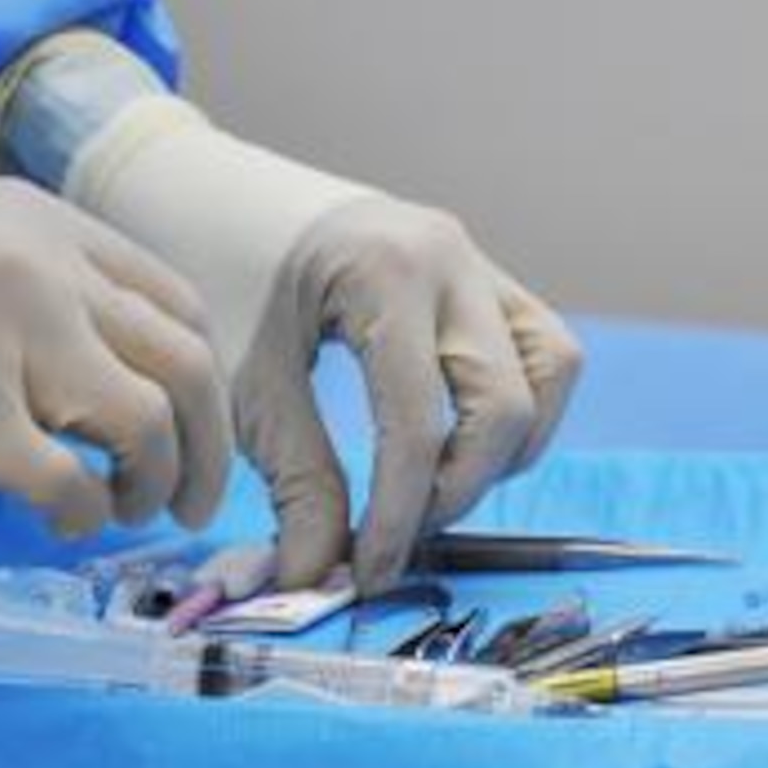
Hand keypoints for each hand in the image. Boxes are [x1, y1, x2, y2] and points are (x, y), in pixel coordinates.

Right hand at [0, 181, 232, 534]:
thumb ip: (49, 291)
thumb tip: (121, 371)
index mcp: (48, 227)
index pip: (177, 304)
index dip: (203, 379)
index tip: (198, 425)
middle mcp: (44, 275)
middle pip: (185, 366)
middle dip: (211, 446)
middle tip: (200, 500)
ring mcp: (7, 344)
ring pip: (146, 424)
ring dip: (158, 482)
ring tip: (131, 509)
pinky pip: (70, 483)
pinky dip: (86, 514)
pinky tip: (67, 520)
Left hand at [232, 195, 582, 594]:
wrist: (214, 192)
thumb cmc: (218, 275)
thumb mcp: (246, 385)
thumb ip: (296, 482)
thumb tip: (324, 575)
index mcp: (383, 274)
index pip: (417, 425)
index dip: (401, 516)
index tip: (371, 573)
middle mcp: (451, 258)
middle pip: (506, 407)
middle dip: (459, 490)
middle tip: (400, 536)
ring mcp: (478, 261)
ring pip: (552, 370)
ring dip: (511, 447)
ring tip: (440, 487)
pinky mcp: (486, 274)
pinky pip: (543, 348)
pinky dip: (518, 406)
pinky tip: (460, 440)